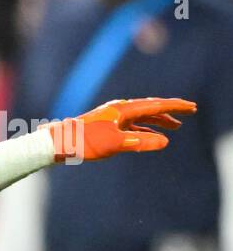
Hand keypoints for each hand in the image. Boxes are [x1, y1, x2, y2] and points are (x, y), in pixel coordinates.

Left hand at [45, 98, 195, 162]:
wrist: (59, 143)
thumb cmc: (84, 142)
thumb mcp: (116, 144)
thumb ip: (141, 142)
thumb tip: (164, 142)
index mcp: (123, 109)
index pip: (155, 106)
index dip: (175, 107)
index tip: (191, 107)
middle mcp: (119, 109)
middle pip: (151, 108)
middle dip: (170, 111)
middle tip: (189, 112)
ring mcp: (112, 117)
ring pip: (142, 117)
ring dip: (158, 121)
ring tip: (175, 127)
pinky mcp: (106, 126)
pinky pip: (132, 126)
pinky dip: (145, 129)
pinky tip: (152, 136)